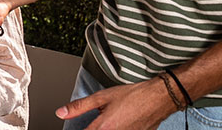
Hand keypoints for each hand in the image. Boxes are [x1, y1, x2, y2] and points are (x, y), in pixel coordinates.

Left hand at [57, 79, 180, 129]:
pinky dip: (117, 129)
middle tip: (100, 121)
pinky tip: (119, 124)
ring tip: (109, 121)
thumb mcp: (102, 97)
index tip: (84, 126)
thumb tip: (61, 113)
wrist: (160, 98)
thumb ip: (79, 107)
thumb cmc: (134, 96)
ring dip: (104, 129)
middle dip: (94, 128)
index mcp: (103, 128)